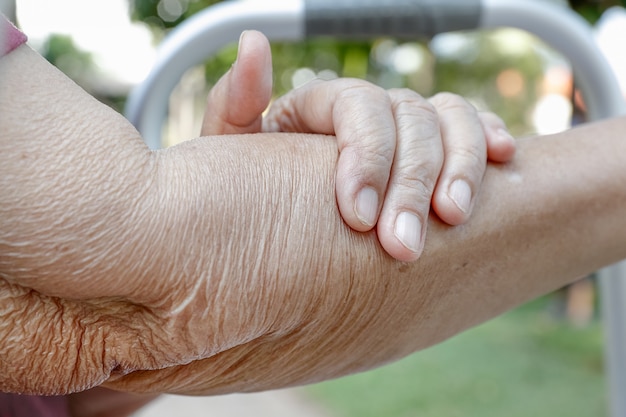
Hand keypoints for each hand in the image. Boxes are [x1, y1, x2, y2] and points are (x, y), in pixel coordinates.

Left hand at [201, 30, 515, 260]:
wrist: (275, 223)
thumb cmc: (250, 189)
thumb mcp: (232, 154)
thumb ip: (238, 103)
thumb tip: (253, 40)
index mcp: (321, 104)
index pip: (357, 108)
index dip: (364, 157)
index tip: (357, 218)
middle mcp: (369, 108)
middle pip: (408, 120)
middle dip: (411, 183)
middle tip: (402, 247)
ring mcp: (405, 126)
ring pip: (449, 121)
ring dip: (459, 167)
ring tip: (454, 218)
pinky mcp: (435, 149)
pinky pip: (472, 128)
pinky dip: (488, 137)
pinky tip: (503, 158)